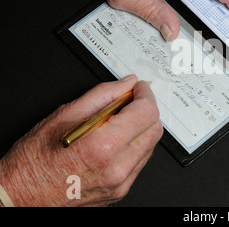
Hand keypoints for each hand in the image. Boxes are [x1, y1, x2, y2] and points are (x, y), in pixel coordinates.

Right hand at [0, 75, 162, 206]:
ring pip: (150, 145)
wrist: (22, 197)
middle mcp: (118, 168)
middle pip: (154, 129)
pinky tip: (114, 141)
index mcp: (105, 146)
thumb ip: (103, 95)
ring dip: (140, 128)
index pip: (147, 113)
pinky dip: (134, 145)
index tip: (137, 88)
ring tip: (116, 123)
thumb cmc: (34, 161)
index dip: (145, 95)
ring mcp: (121, 183)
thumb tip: (126, 84)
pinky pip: (140, 161)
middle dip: (145, 110)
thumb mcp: (65, 115)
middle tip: (127, 102)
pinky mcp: (121, 190)